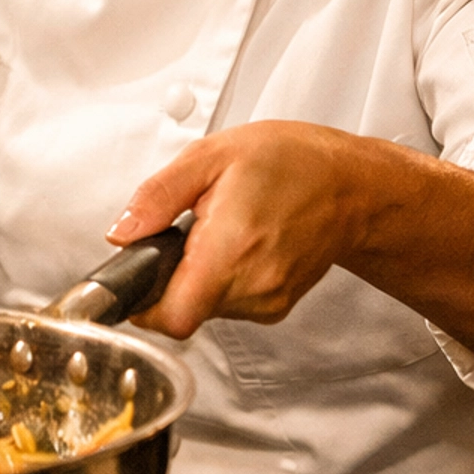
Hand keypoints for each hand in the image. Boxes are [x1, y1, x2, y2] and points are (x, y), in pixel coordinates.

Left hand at [106, 121, 372, 339]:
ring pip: (206, 309)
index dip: (143, 306)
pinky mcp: (277, 306)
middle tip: (184, 235)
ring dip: (197, 279)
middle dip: (169, 280)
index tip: (136, 278)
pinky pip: (231, 305)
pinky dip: (222, 281)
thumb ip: (157, 196)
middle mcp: (253, 286)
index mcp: (230, 250)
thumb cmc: (289, 162)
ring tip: (219, 233)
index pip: (173, 317)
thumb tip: (120, 232)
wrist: (352, 185)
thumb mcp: (210, 156)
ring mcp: (269, 301)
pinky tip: (238, 245)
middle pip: (184, 313)